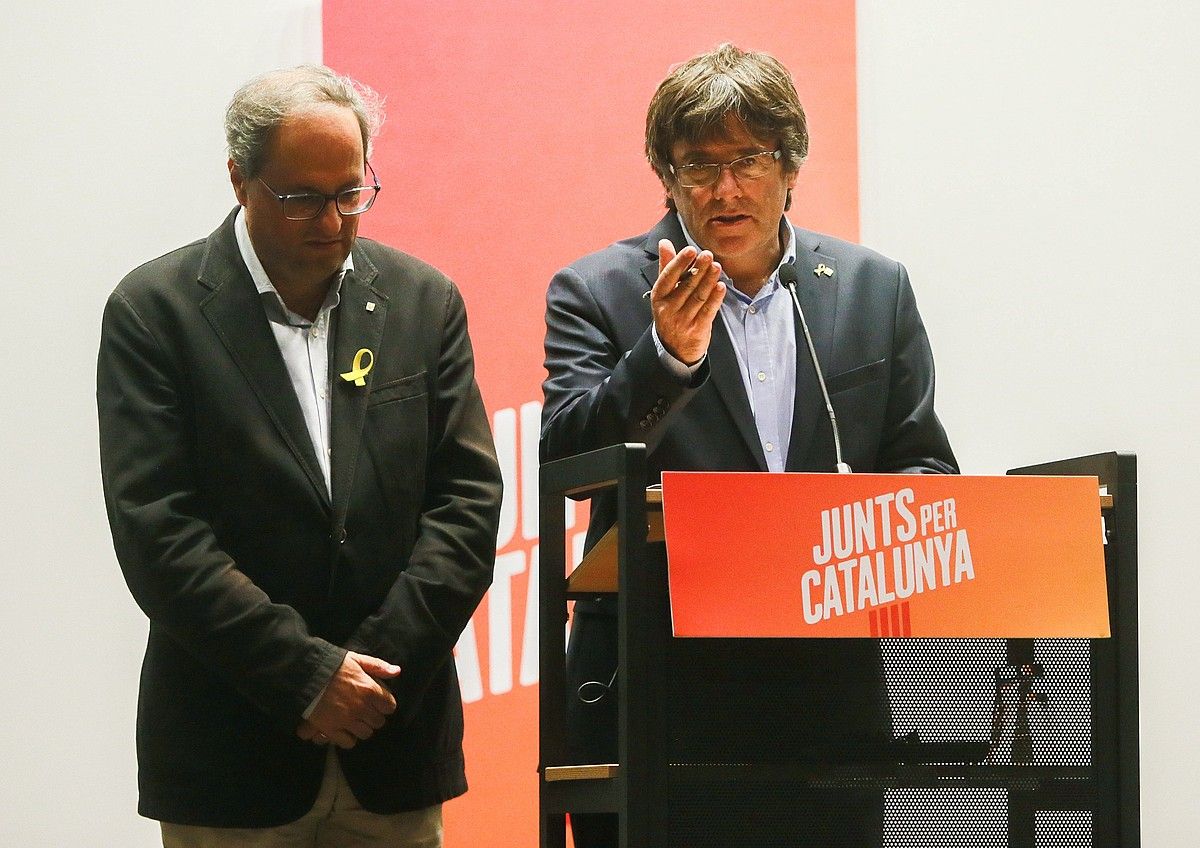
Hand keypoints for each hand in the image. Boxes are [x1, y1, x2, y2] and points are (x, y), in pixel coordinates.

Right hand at [302, 651, 400, 748]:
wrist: (306, 674)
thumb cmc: (332, 665)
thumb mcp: (357, 660)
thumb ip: (378, 666)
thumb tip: (397, 671)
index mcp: (370, 690)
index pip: (389, 706)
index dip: (384, 704)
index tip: (378, 702)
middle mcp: (361, 708)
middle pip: (378, 722)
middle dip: (373, 716)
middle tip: (365, 710)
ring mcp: (347, 720)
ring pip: (366, 733)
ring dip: (362, 728)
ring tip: (355, 720)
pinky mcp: (331, 729)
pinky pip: (348, 742)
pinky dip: (348, 738)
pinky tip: (344, 730)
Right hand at [650, 239, 724, 364]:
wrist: (674, 349)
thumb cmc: (671, 312)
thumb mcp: (664, 292)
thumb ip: (666, 266)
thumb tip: (665, 243)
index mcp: (658, 297)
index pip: (669, 277)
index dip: (680, 262)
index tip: (691, 250)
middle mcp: (668, 309)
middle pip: (686, 286)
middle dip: (699, 269)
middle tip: (708, 255)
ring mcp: (682, 321)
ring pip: (698, 297)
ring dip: (709, 281)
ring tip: (717, 266)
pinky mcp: (697, 329)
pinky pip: (708, 311)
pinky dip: (715, 298)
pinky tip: (721, 286)